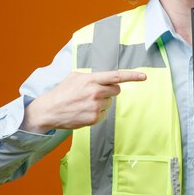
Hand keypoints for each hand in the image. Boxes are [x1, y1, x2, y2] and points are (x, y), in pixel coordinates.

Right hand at [21, 70, 146, 133]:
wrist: (49, 110)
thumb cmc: (63, 92)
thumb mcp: (75, 77)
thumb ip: (92, 76)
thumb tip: (104, 78)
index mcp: (92, 79)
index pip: (116, 76)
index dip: (132, 75)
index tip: (144, 76)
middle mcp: (96, 92)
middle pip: (116, 90)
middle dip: (110, 91)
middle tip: (96, 93)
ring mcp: (96, 106)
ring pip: (110, 103)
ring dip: (102, 103)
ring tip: (85, 103)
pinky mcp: (94, 118)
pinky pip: (105, 114)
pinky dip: (98, 113)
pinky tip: (85, 111)